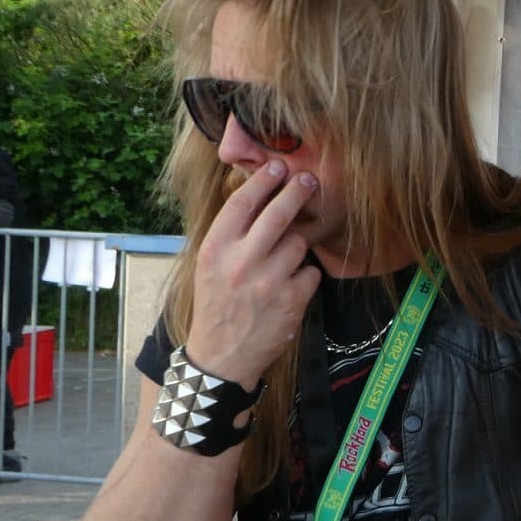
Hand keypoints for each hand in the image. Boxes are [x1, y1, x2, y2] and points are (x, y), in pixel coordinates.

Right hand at [183, 161, 322, 386]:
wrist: (222, 355)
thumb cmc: (217, 304)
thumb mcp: (210, 265)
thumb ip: (231, 235)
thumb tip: (258, 195)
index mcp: (215, 249)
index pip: (241, 203)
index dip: (263, 180)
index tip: (278, 166)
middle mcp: (240, 262)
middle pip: (278, 214)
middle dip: (296, 192)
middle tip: (309, 180)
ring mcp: (268, 281)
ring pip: (298, 243)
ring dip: (296, 248)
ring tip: (281, 265)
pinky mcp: (292, 300)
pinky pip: (310, 271)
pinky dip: (304, 276)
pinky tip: (289, 288)